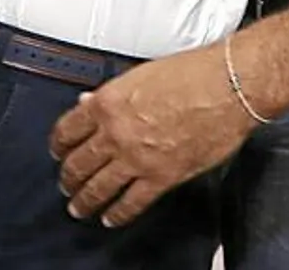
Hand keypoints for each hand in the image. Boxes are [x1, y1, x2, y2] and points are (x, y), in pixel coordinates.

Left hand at [50, 42, 252, 227]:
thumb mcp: (143, 74)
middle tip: (66, 183)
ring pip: (98, 188)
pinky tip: (112, 217)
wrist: (230, 85)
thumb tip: (91, 102)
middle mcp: (116, 133)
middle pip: (78, 163)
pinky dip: (118, 214)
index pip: (67, 130)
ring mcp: (136, 158)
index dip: (59, 145)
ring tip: (80, 206)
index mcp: (109, 103)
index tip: (59, 151)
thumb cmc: (196, 72)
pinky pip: (131, 204)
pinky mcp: (161, 177)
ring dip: (85, 200)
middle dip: (68, 177)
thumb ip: (113, 93)